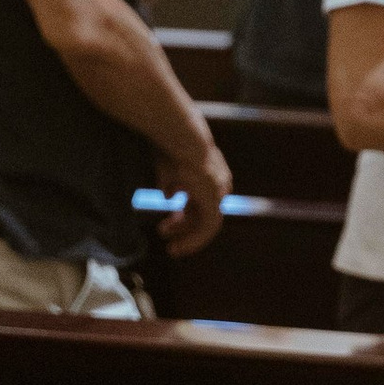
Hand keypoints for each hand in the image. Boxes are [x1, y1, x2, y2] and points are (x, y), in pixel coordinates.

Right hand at [160, 137, 233, 255]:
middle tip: (168, 242)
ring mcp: (218, 192)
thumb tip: (169, 197)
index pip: (198, 203)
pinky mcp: (215, 199)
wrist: (177, 135)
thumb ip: (171, 184)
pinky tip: (180, 246)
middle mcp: (217, 185)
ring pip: (208, 224)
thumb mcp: (168, 169)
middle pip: (202, 214)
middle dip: (184, 229)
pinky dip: (196, 239)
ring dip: (190, 238)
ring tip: (172, 248)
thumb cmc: (169, 147)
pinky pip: (209, 226)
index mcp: (208, 176)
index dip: (183, 218)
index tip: (165, 226)